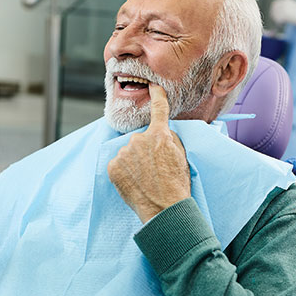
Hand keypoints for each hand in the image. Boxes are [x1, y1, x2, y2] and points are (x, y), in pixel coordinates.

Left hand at [108, 84, 191, 222]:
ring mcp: (124, 153)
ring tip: (144, 179)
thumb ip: (170, 139)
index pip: (159, 110)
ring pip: (128, 152)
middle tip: (154, 169)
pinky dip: (124, 172)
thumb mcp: (182, 157)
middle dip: (145, 150)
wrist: (164, 209)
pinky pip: (118, 164)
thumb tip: (161, 132)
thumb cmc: (177, 185)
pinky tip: (134, 182)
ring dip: (134, 162)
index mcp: (160, 135)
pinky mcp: (113, 167)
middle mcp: (139, 140)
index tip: (153, 86)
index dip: (157, 96)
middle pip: (140, 139)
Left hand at [270, 0, 295, 28]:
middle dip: (274, 15)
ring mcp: (284, 9)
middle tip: (277, 21)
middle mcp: (284, 3)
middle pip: (273, 9)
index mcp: (286, 0)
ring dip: (277, 20)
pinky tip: (282, 25)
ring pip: (275, 15)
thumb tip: (278, 13)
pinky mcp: (285, 15)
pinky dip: (279, 23)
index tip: (274, 16)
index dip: (273, 10)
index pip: (275, 4)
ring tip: (281, 23)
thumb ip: (286, 8)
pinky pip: (278, 20)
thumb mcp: (294, 7)